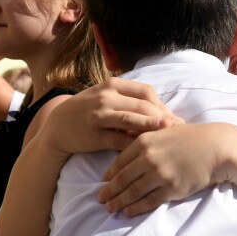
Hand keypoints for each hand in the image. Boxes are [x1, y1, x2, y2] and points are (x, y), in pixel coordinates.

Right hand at [46, 78, 182, 155]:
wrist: (58, 127)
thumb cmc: (90, 111)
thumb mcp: (107, 97)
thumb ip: (131, 100)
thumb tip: (164, 112)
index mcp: (112, 85)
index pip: (145, 92)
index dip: (162, 104)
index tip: (175, 117)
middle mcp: (105, 97)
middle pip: (142, 105)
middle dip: (163, 117)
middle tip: (179, 127)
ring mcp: (98, 116)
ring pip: (131, 120)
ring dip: (152, 126)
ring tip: (168, 132)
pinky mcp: (93, 135)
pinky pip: (118, 140)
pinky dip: (134, 144)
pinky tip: (147, 150)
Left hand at [99, 123, 226, 216]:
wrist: (217, 147)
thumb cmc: (194, 137)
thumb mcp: (166, 131)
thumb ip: (148, 138)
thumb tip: (134, 147)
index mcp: (145, 142)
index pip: (120, 161)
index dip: (110, 174)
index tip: (103, 182)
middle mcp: (148, 159)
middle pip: (122, 179)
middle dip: (109, 191)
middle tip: (100, 199)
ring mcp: (159, 175)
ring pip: (132, 192)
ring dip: (119, 202)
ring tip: (111, 208)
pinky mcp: (171, 189)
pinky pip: (149, 201)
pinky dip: (136, 208)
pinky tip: (128, 212)